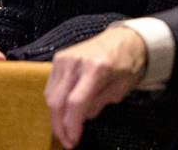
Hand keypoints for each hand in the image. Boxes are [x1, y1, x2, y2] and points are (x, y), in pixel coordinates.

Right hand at [46, 26, 147, 148]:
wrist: (124, 39)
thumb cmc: (126, 63)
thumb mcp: (121, 88)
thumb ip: (100, 104)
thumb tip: (81, 118)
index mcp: (96, 68)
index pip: (76, 103)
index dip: (72, 125)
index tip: (74, 140)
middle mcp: (77, 61)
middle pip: (58, 101)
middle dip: (60, 126)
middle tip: (68, 140)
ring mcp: (65, 58)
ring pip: (50, 95)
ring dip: (56, 116)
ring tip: (66, 129)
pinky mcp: (59, 58)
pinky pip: (50, 86)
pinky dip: (55, 102)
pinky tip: (64, 111)